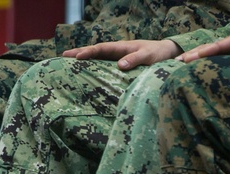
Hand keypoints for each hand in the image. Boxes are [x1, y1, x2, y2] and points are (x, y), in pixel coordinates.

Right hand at [62, 39, 181, 69]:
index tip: (77, 57)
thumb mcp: (148, 56)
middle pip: (95, 51)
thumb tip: (120, 66)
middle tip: (63, 56)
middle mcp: (116, 51)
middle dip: (79, 52)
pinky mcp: (120, 64)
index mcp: (121, 47)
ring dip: (84, 59)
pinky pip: (104, 64)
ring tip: (68, 62)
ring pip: (97, 57)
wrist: (166, 53)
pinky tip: (85, 71)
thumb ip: (135, 60)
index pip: (101, 49)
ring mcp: (117, 57)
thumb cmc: (158, 54)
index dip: (89, 52)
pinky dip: (93, 66)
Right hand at [177, 19, 229, 65]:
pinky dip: (223, 68)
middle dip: (202, 54)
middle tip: (179, 62)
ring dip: (209, 62)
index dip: (210, 51)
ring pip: (228, 55)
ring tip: (189, 69)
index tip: (191, 57)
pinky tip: (212, 75)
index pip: (229, 43)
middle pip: (223, 47)